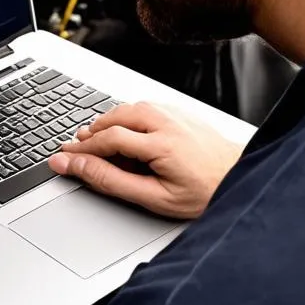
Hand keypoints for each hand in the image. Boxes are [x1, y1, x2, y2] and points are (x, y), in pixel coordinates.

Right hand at [48, 102, 243, 218]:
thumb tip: (78, 167)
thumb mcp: (152, 197)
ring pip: (127, 109)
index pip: (107, 139)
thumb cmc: (204, 193)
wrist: (242, 179)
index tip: (63, 159)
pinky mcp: (179, 113)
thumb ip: (111, 181)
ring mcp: (174, 114)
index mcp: (160, 143)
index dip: (81, 150)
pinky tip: (121, 134)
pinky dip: (124, 118)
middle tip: (74, 151)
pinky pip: (142, 107)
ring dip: (106, 124)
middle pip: (114, 118)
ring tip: (94, 144)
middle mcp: (166, 122)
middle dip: (90, 134)